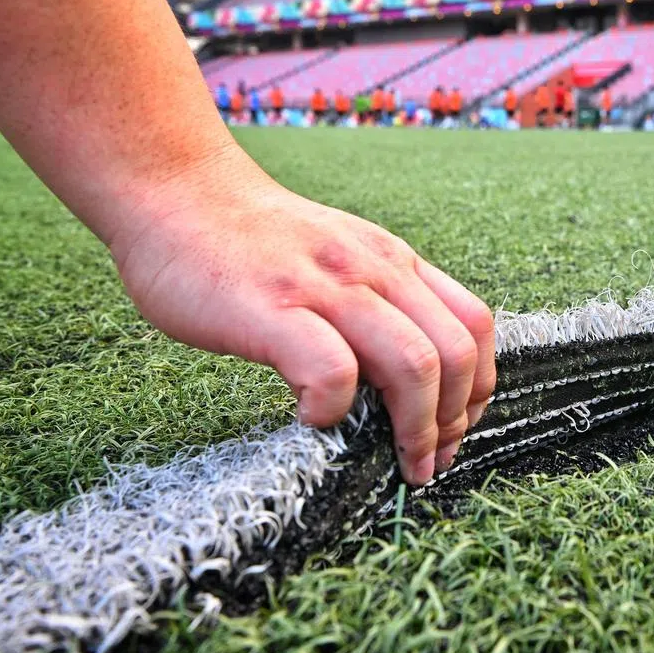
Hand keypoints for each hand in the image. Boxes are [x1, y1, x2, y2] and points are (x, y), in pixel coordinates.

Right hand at [108, 152, 495, 485]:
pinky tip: (312, 419)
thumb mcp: (339, 257)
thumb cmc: (252, 241)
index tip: (456, 430)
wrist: (176, 190)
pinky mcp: (272, 309)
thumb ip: (376, 303)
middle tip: (428, 463)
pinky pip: (333, 371)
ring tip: (397, 462)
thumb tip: (404, 383)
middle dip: (452, 422)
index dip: (477, 389)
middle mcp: (373, 270)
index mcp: (393, 262)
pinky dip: (335, 409)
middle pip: (453, 353)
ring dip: (415, 429)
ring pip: (411, 364)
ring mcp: (325, 288)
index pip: (474, 325)